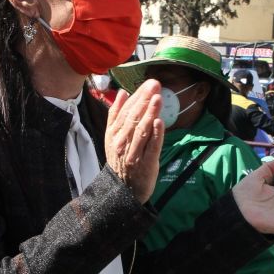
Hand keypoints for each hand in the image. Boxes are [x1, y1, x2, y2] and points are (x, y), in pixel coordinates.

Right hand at [105, 80, 163, 202]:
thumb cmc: (121, 158)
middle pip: (133, 118)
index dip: (137, 97)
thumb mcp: (113, 136)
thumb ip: (116, 114)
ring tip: (157, 98)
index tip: (148, 84)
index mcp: (113, 134)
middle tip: (155, 85)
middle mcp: (122, 143)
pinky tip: (159, 122)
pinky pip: (151, 147)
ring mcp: (134, 154)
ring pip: (141, 131)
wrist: (123, 189)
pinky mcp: (146, 164)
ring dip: (150, 113)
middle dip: (145, 100)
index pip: (125, 111)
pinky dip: (155, 135)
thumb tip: (123, 93)